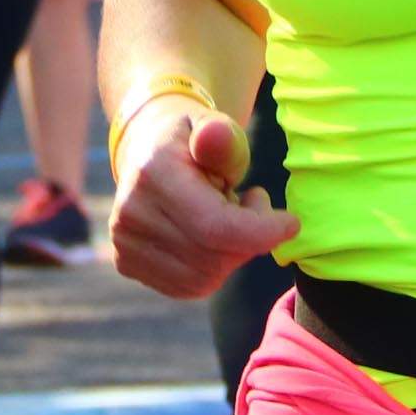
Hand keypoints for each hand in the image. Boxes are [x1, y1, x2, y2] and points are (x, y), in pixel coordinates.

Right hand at [104, 95, 297, 301]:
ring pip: (204, 278)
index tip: (291, 223)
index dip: (262, 232)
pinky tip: (210, 237)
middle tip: (252, 204)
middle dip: (249, 238)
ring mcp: (124, 242)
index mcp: (153, 173)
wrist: (149, 150)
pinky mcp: (126, 263)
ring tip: (228, 215)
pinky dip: (213, 269)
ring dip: (232, 254)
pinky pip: (189, 287)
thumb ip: (224, 138)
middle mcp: (130, 212)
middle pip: (214, 256)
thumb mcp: (218, 127)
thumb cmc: (197, 140)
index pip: (216, 227)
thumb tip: (213, 136)